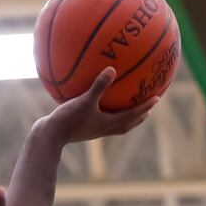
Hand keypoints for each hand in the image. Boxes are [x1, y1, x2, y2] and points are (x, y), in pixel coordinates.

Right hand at [38, 68, 158, 144]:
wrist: (49, 137)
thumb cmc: (67, 120)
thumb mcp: (83, 101)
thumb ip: (98, 86)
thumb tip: (112, 69)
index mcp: (108, 124)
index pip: (132, 115)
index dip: (145, 106)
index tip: (157, 98)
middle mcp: (103, 129)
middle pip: (127, 124)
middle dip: (139, 116)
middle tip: (149, 108)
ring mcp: (93, 131)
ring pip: (115, 125)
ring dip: (125, 118)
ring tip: (129, 109)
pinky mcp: (83, 130)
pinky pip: (99, 120)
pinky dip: (104, 113)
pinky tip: (96, 103)